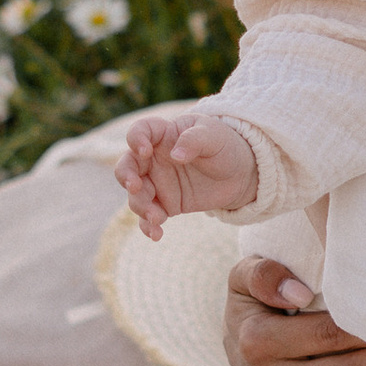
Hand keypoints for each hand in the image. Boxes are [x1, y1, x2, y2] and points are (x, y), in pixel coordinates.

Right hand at [117, 111, 257, 236]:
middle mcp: (154, 159)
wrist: (239, 174)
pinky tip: (156, 234)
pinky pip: (149, 216)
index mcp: (163, 135)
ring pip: (136, 195)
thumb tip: (176, 155)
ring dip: (141, 206)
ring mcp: (157, 183)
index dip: (136, 140)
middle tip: (135, 186)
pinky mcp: (165, 204)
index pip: (140, 132)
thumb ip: (194, 140)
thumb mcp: (214, 136)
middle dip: (125, 176)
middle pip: (128, 165)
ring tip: (156, 217)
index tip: (145, 151)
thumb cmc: (224, 146)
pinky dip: (149, 226)